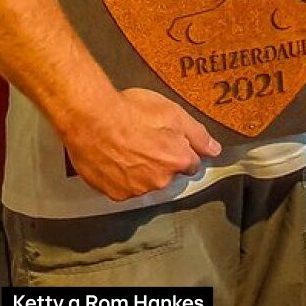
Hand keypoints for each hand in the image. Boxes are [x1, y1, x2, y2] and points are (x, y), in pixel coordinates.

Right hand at [59, 87, 221, 201]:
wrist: (90, 119)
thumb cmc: (131, 111)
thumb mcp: (172, 112)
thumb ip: (197, 134)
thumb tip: (215, 150)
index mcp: (177, 161)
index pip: (192, 164)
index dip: (182, 149)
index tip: (169, 139)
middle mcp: (160, 181)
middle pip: (168, 174)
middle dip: (161, 160)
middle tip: (144, 138)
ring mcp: (135, 190)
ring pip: (145, 182)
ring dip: (140, 169)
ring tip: (125, 147)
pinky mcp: (114, 194)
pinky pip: (123, 187)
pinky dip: (120, 176)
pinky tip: (112, 158)